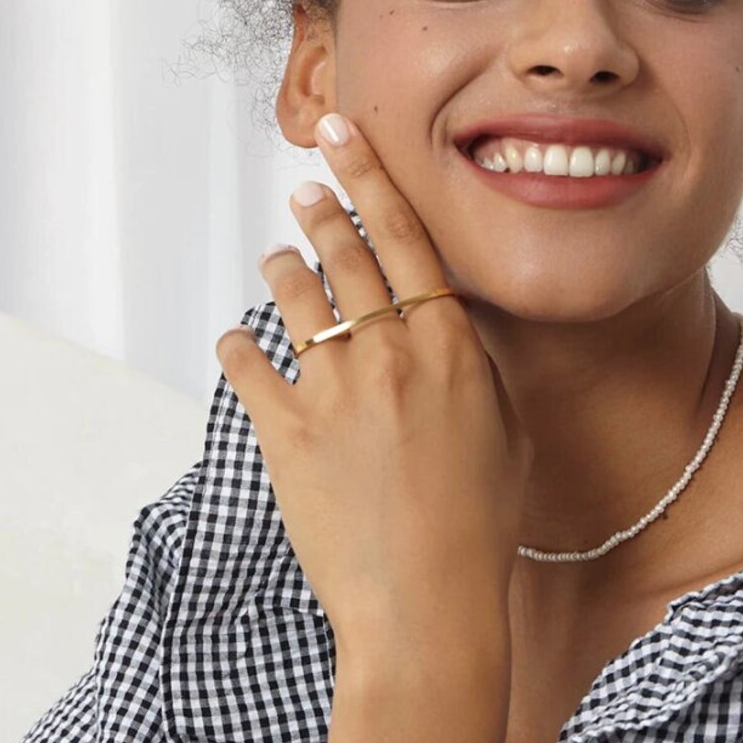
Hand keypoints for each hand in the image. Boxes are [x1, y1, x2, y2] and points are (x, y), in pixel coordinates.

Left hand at [215, 112, 531, 658]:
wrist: (429, 605)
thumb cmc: (480, 525)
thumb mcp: (503, 434)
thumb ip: (472, 370)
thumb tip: (447, 331)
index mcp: (449, 347)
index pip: (403, 237)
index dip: (369, 178)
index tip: (343, 136)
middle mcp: (390, 353)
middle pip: (344, 254)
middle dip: (319, 210)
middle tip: (303, 189)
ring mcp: (333, 390)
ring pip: (293, 297)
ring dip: (281, 269)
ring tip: (275, 259)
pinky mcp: (285, 432)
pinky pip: (247, 365)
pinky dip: (239, 346)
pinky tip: (238, 341)